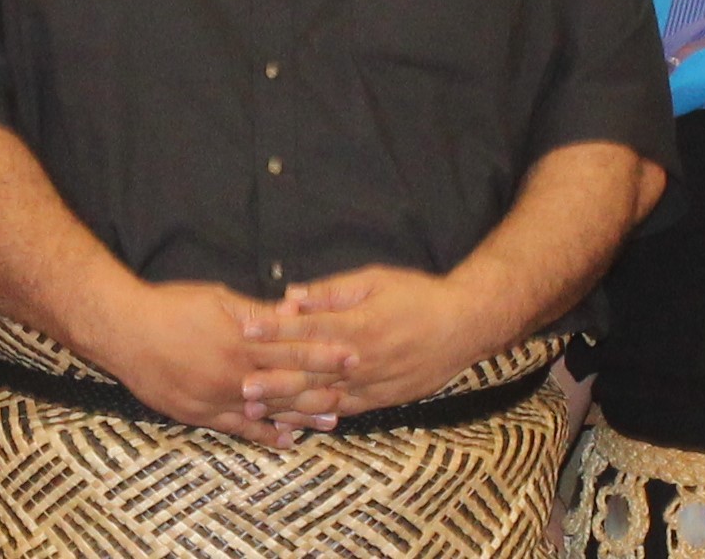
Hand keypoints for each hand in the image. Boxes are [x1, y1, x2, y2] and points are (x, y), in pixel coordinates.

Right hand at [71, 281, 340, 445]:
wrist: (123, 331)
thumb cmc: (170, 307)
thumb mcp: (218, 300)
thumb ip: (258, 314)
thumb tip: (292, 313)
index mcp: (241, 342)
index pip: (294, 351)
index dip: (326, 354)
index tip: (354, 356)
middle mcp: (234, 375)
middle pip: (288, 385)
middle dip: (324, 388)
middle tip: (355, 392)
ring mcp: (217, 398)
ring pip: (269, 411)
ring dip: (302, 416)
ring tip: (331, 421)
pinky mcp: (199, 414)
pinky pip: (239, 428)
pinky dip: (264, 434)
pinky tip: (285, 439)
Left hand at [269, 265, 522, 420]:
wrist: (465, 326)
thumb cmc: (418, 296)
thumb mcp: (375, 280)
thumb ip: (331, 291)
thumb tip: (291, 295)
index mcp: (359, 325)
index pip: (308, 327)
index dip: (274, 329)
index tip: (244, 329)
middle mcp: (362, 359)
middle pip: (310, 371)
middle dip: (272, 378)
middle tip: (239, 384)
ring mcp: (371, 384)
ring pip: (322, 399)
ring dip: (287, 405)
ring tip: (255, 410)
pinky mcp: (380, 400)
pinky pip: (342, 412)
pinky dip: (315, 418)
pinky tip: (291, 423)